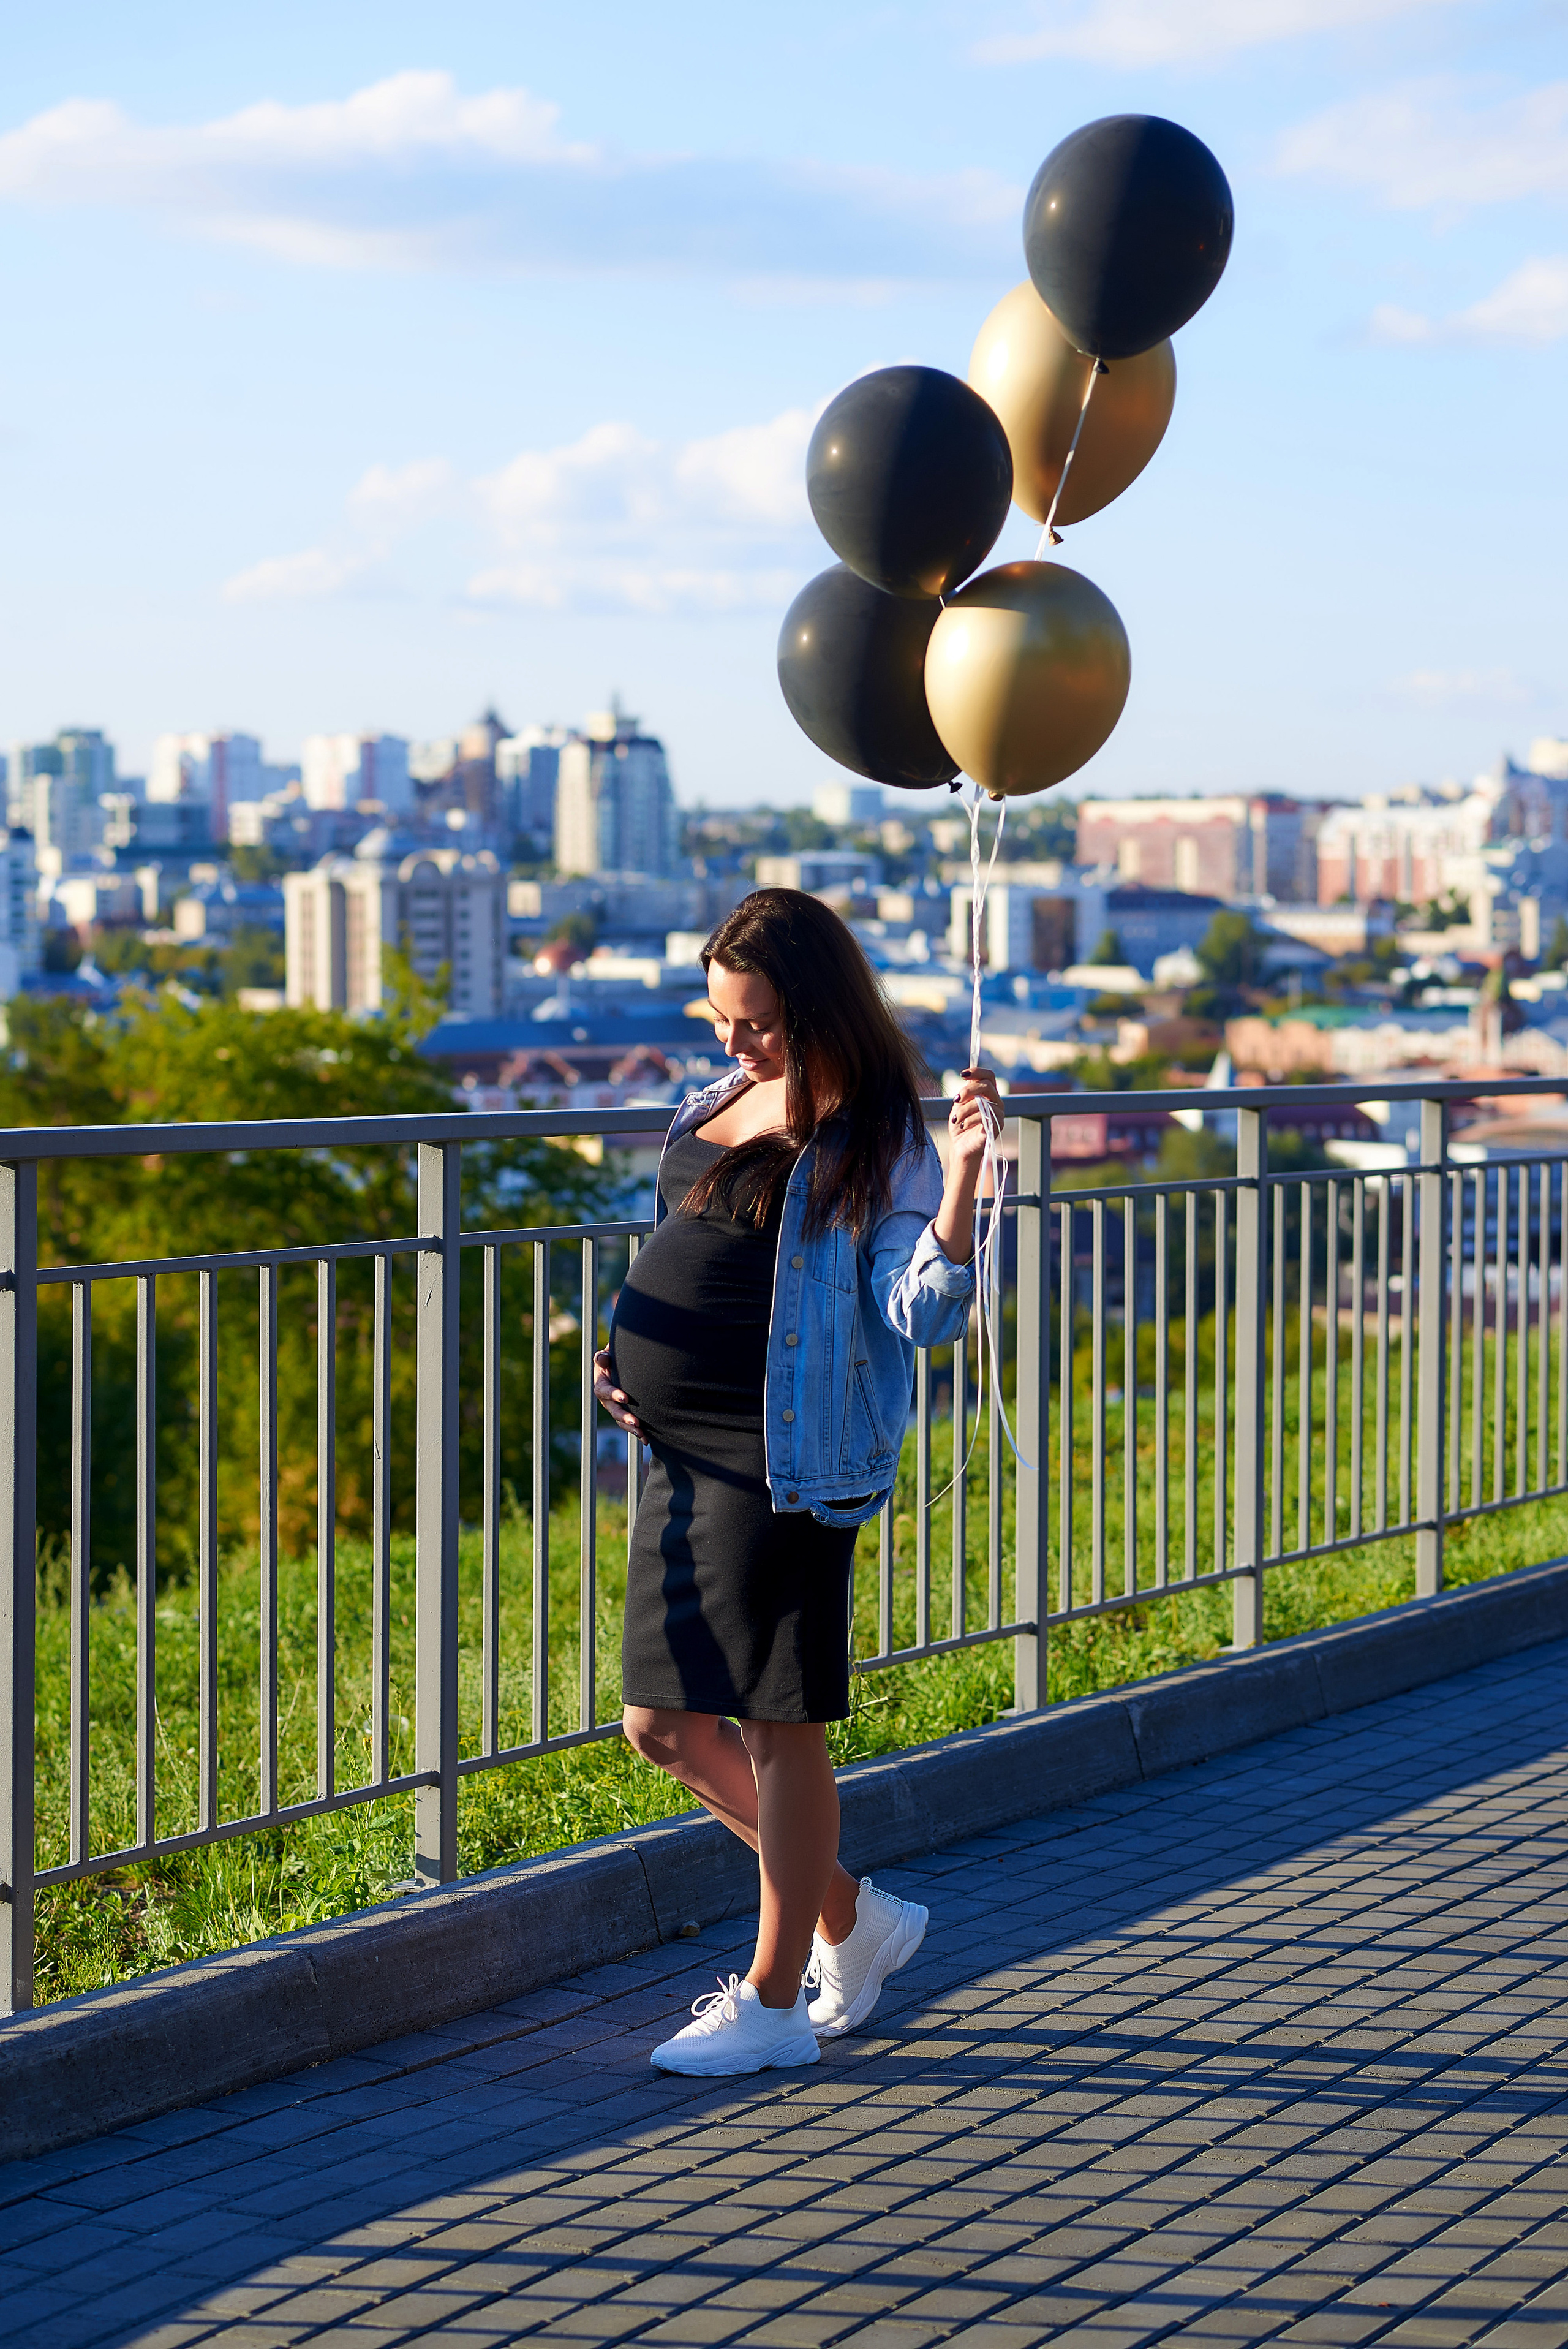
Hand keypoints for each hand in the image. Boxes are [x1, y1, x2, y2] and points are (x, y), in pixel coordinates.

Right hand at [593, 1348, 642, 1436]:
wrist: (623, 1366)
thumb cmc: (615, 1359)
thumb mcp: (608, 1355)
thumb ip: (604, 1357)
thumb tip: (602, 1359)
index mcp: (602, 1385)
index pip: (605, 1391)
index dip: (614, 1395)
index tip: (625, 1398)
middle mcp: (607, 1400)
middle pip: (613, 1410)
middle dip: (624, 1417)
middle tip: (635, 1421)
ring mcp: (616, 1408)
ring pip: (621, 1421)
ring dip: (630, 1428)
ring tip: (641, 1433)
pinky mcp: (626, 1413)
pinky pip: (630, 1425)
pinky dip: (638, 1433)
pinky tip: (646, 1440)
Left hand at [945, 1067, 1004, 1185]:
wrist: (961, 1147)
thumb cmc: (960, 1125)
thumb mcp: (959, 1105)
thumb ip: (965, 1092)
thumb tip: (968, 1079)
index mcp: (988, 1094)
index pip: (989, 1076)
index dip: (977, 1071)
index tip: (962, 1074)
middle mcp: (996, 1102)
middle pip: (987, 1085)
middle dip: (968, 1090)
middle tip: (955, 1100)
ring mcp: (999, 1114)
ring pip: (983, 1101)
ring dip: (965, 1109)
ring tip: (956, 1119)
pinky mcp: (998, 1125)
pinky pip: (984, 1115)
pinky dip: (969, 1119)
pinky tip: (963, 1125)